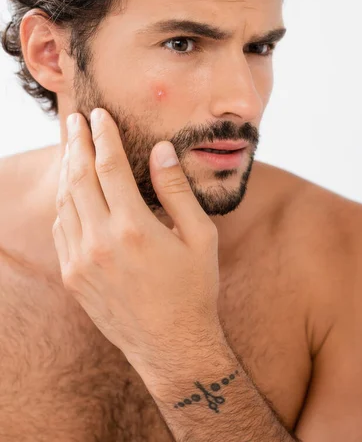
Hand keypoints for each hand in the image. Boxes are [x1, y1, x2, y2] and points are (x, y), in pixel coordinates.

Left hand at [52, 108, 222, 377]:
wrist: (171, 345)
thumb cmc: (194, 288)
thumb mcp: (200, 236)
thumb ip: (177, 190)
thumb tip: (161, 150)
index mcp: (134, 228)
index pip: (110, 167)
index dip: (103, 136)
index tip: (98, 114)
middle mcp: (100, 242)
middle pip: (79, 178)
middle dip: (76, 143)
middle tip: (75, 120)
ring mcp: (81, 261)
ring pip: (65, 202)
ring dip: (67, 170)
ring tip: (72, 147)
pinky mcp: (73, 276)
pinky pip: (61, 228)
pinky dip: (65, 202)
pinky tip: (73, 190)